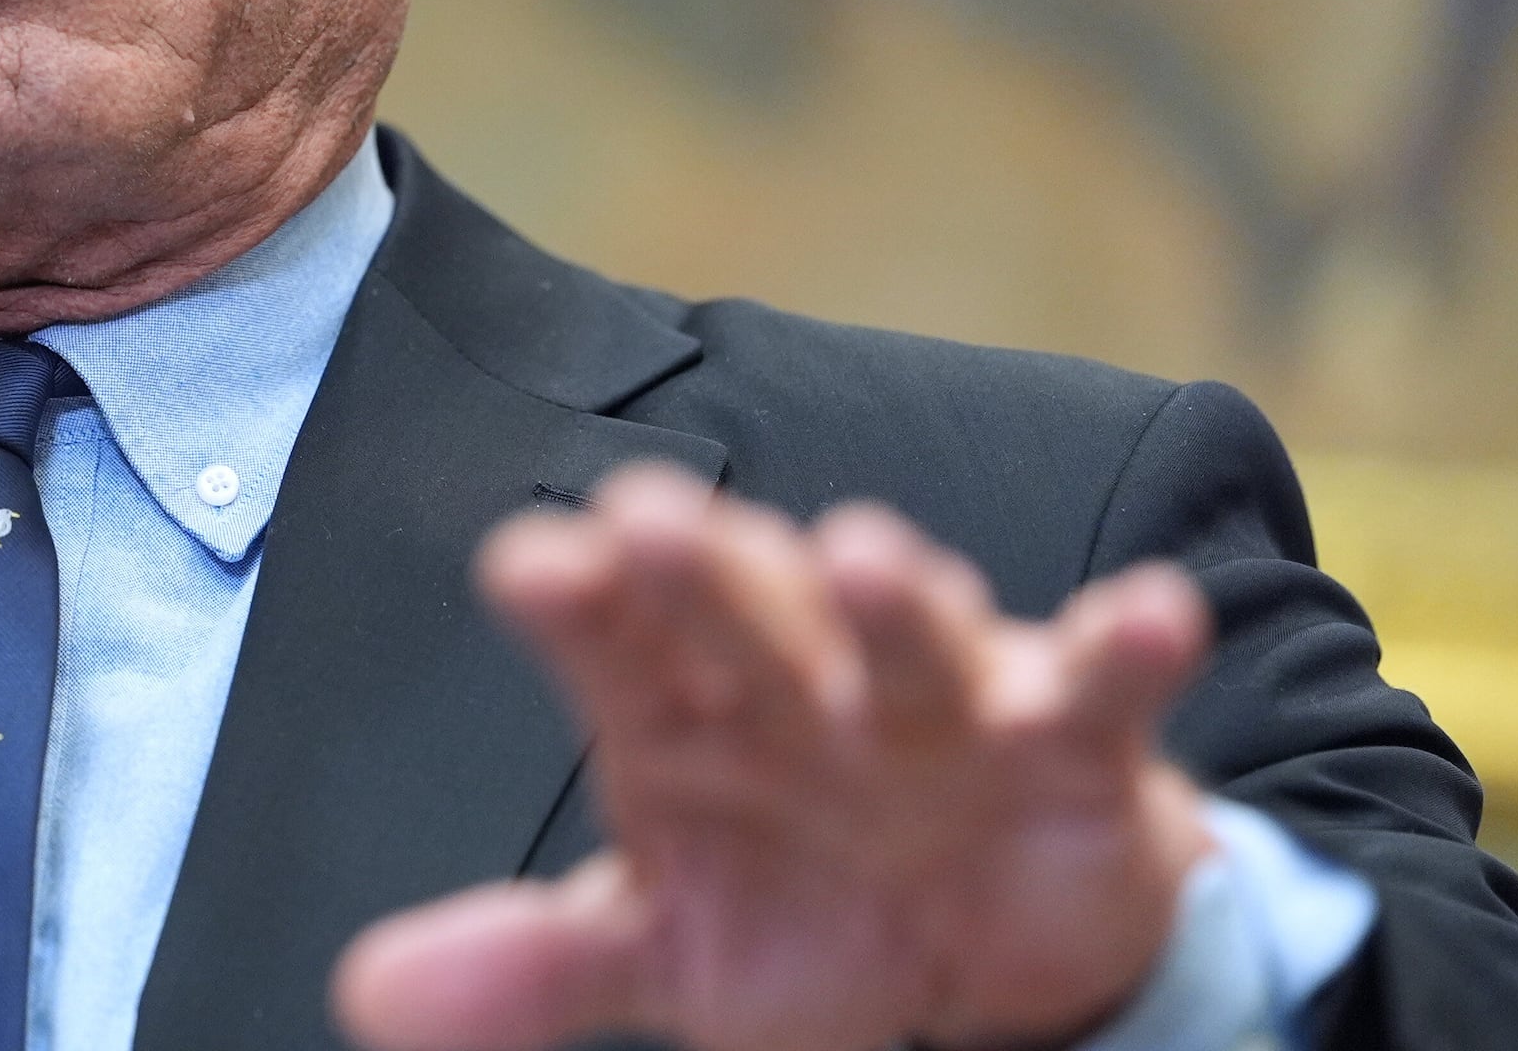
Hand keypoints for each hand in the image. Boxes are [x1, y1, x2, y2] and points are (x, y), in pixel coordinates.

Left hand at [332, 466, 1215, 1050]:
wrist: (995, 954)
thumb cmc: (809, 908)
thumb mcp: (670, 952)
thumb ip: (537, 963)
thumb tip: (368, 997)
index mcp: (689, 713)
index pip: (617, 645)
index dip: (578, 605)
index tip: (529, 564)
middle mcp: (805, 680)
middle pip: (750, 615)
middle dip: (711, 572)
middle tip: (655, 520)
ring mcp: (939, 698)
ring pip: (911, 636)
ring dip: (895, 601)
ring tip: (868, 557)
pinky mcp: (1070, 736)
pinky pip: (1101, 684)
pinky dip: (1128, 647)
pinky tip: (1149, 614)